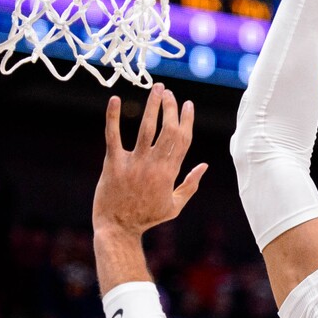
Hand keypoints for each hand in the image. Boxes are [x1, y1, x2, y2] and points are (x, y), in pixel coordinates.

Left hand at [93, 83, 207, 237]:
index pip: (182, 140)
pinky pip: (113, 136)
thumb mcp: (174, 206)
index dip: (186, 120)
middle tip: (170, 93)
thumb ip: (190, 185)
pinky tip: (115, 99)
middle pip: (168, 130)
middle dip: (171, 108)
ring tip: (157, 88)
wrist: (117, 229)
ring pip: (146, 128)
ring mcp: (133, 164)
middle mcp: (154, 166)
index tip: (187, 104)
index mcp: (170, 173)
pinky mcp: (112, 164)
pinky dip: (113, 117)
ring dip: (153, 106)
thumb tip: (204, 165)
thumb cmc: (146, 218)